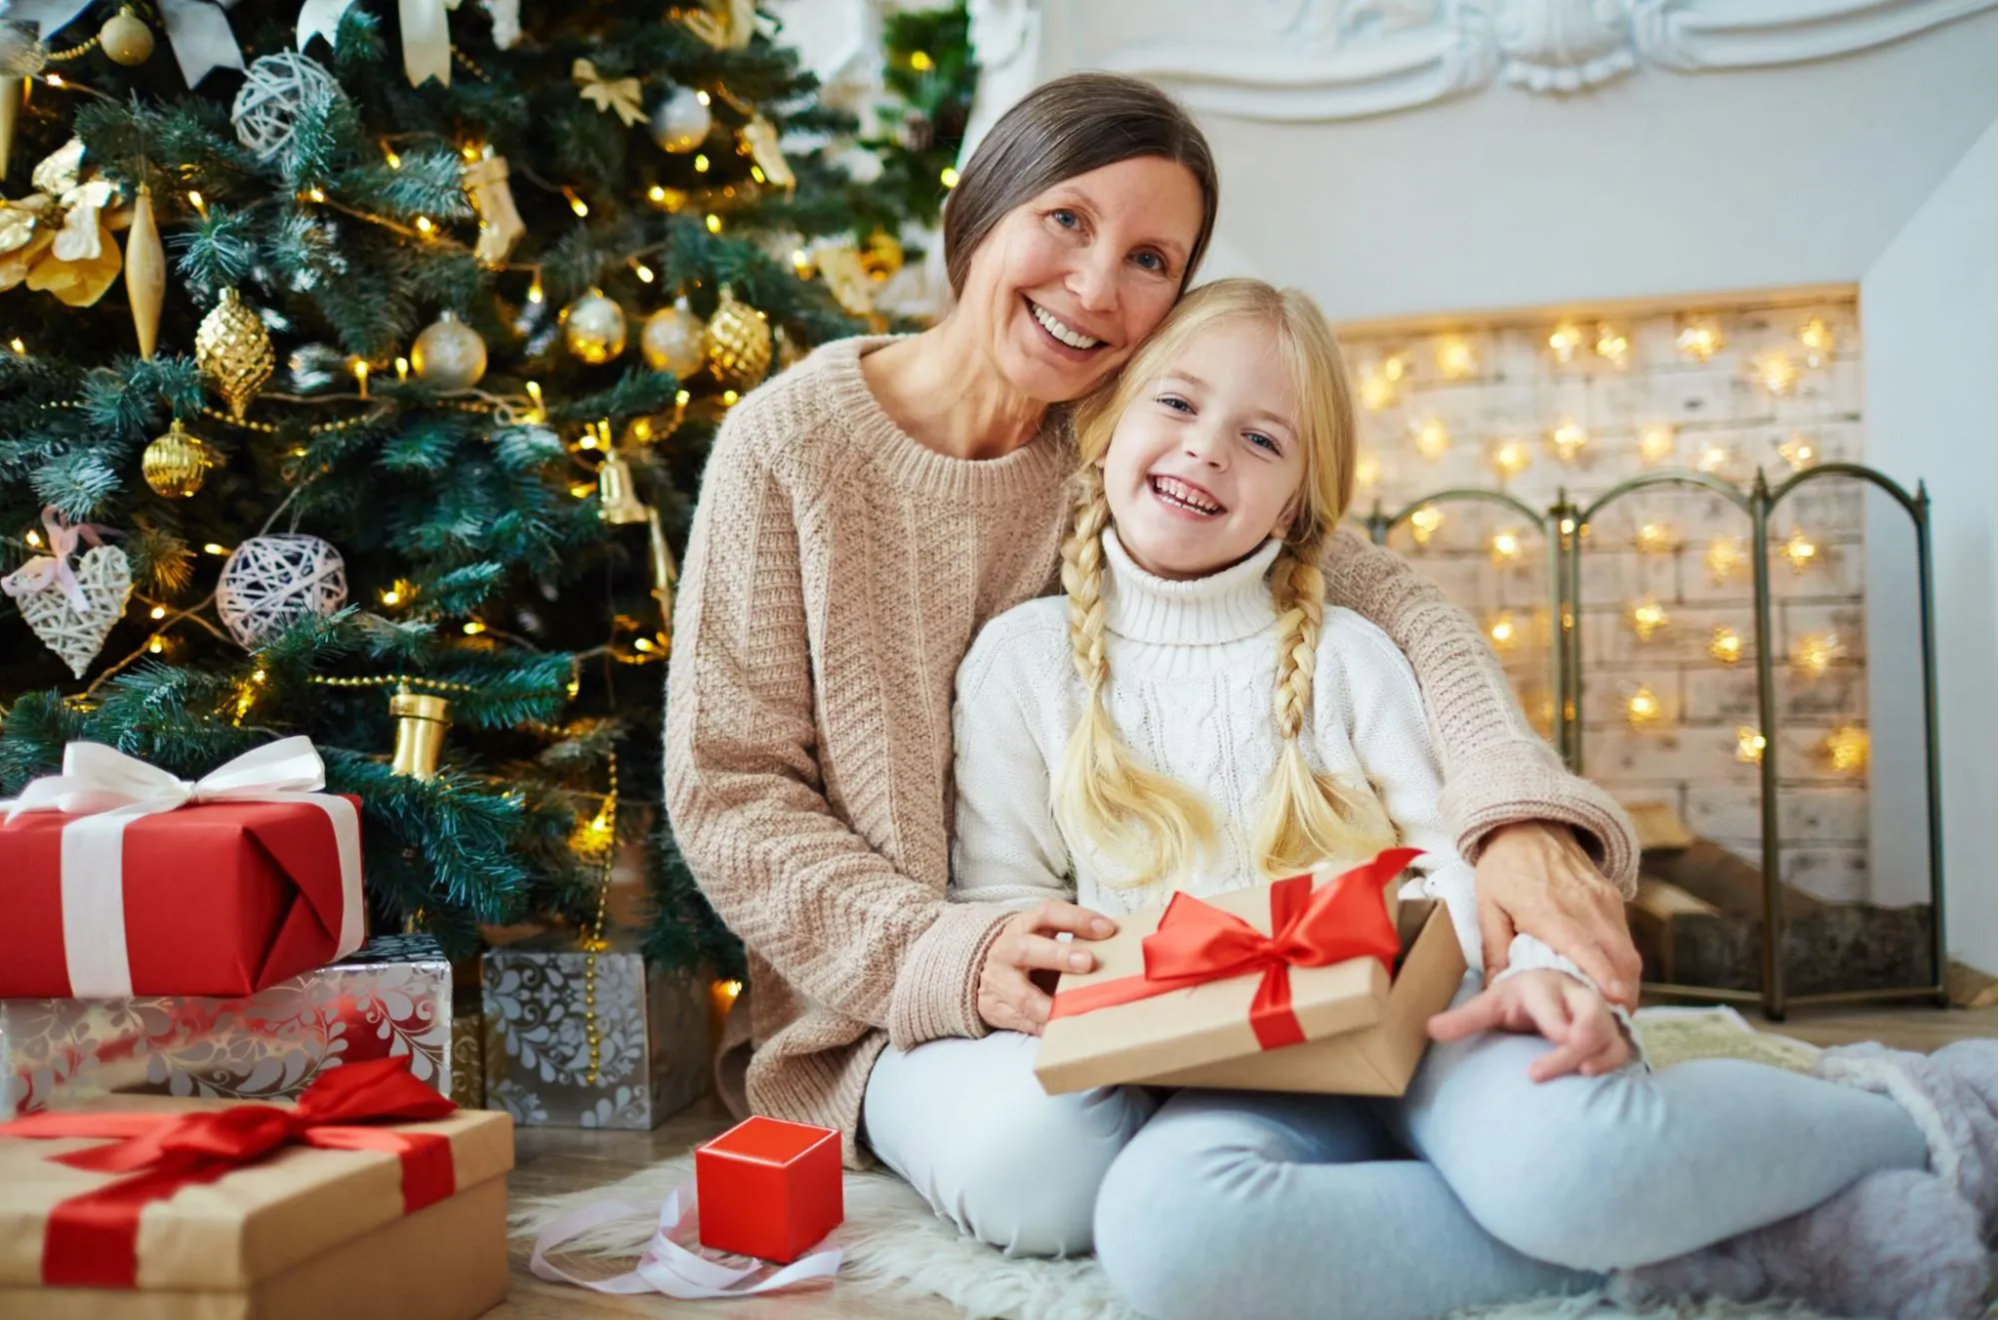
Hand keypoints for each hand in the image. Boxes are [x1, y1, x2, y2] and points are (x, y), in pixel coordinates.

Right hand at [977, 900, 1117, 1035]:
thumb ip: (1073, 939)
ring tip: (1076, 1009)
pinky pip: (1025, 1023)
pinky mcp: (1000, 1011)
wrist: (986, 976)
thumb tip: (1122, 945)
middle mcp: (1008, 952)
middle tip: (1089, 962)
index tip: (1107, 929)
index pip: (1048, 914)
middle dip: (1058, 956)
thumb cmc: (1028, 954)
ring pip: (1023, 996)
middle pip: (1027, 949)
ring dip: (1052, 1005)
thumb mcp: (1042, 936)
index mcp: (1024, 927)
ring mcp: (1002, 984)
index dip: (1077, 919)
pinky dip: (1047, 1029)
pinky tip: (1068, 1031)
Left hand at [1428, 969, 1631, 1081]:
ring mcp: (1596, 1009)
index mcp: (1540, 983)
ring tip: (1584, 1073)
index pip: (1549, 998)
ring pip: (1609, 1028)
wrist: (1548, 985)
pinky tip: (1594, 1073)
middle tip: (1573, 1067)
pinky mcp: (1612, 1027)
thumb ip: (1465, 1018)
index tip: (1553, 1042)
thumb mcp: (1490, 1004)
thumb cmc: (1517, 998)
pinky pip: (1621, 1043)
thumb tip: (1429, 1030)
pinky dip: (1612, 1058)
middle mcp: (1573, 992)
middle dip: (1584, 1038)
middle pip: (1590, 1012)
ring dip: (1600, 1052)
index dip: (1554, 1020)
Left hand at [1475, 822, 1640, 1010]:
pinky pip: (1626, 938)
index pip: (1584, 946)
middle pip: (1617, 955)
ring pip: (1627, 950)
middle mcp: (1584, 904)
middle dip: (1621, 994)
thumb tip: (1495, 993)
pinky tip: (1616, 986)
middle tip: (1614, 1027)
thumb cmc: (1503, 869)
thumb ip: (1495, 950)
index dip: (1601, 975)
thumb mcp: (1488, 907)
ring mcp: (1603, 900)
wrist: (1528, 825)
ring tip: (1617, 1014)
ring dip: (1626, 983)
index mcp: (1549, 908)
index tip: (1615, 1001)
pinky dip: (1624, 964)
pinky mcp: (1612, 898)